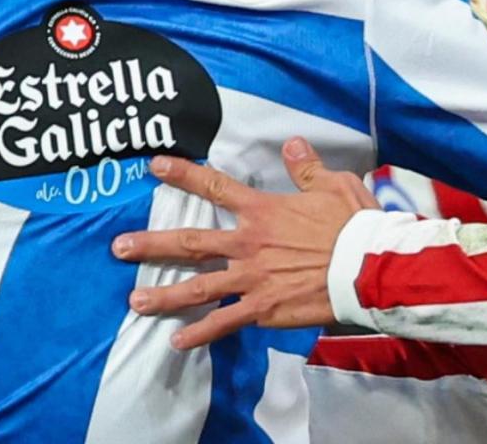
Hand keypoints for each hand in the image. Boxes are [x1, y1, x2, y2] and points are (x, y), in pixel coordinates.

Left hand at [111, 137, 375, 349]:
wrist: (368, 268)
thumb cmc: (354, 225)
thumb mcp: (333, 186)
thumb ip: (307, 168)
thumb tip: (291, 144)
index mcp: (262, 210)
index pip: (214, 186)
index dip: (182, 174)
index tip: (154, 166)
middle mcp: (247, 243)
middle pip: (189, 242)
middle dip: (151, 244)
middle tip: (118, 248)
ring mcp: (251, 278)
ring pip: (197, 287)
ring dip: (163, 295)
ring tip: (134, 302)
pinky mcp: (262, 309)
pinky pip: (224, 323)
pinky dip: (199, 334)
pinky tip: (176, 342)